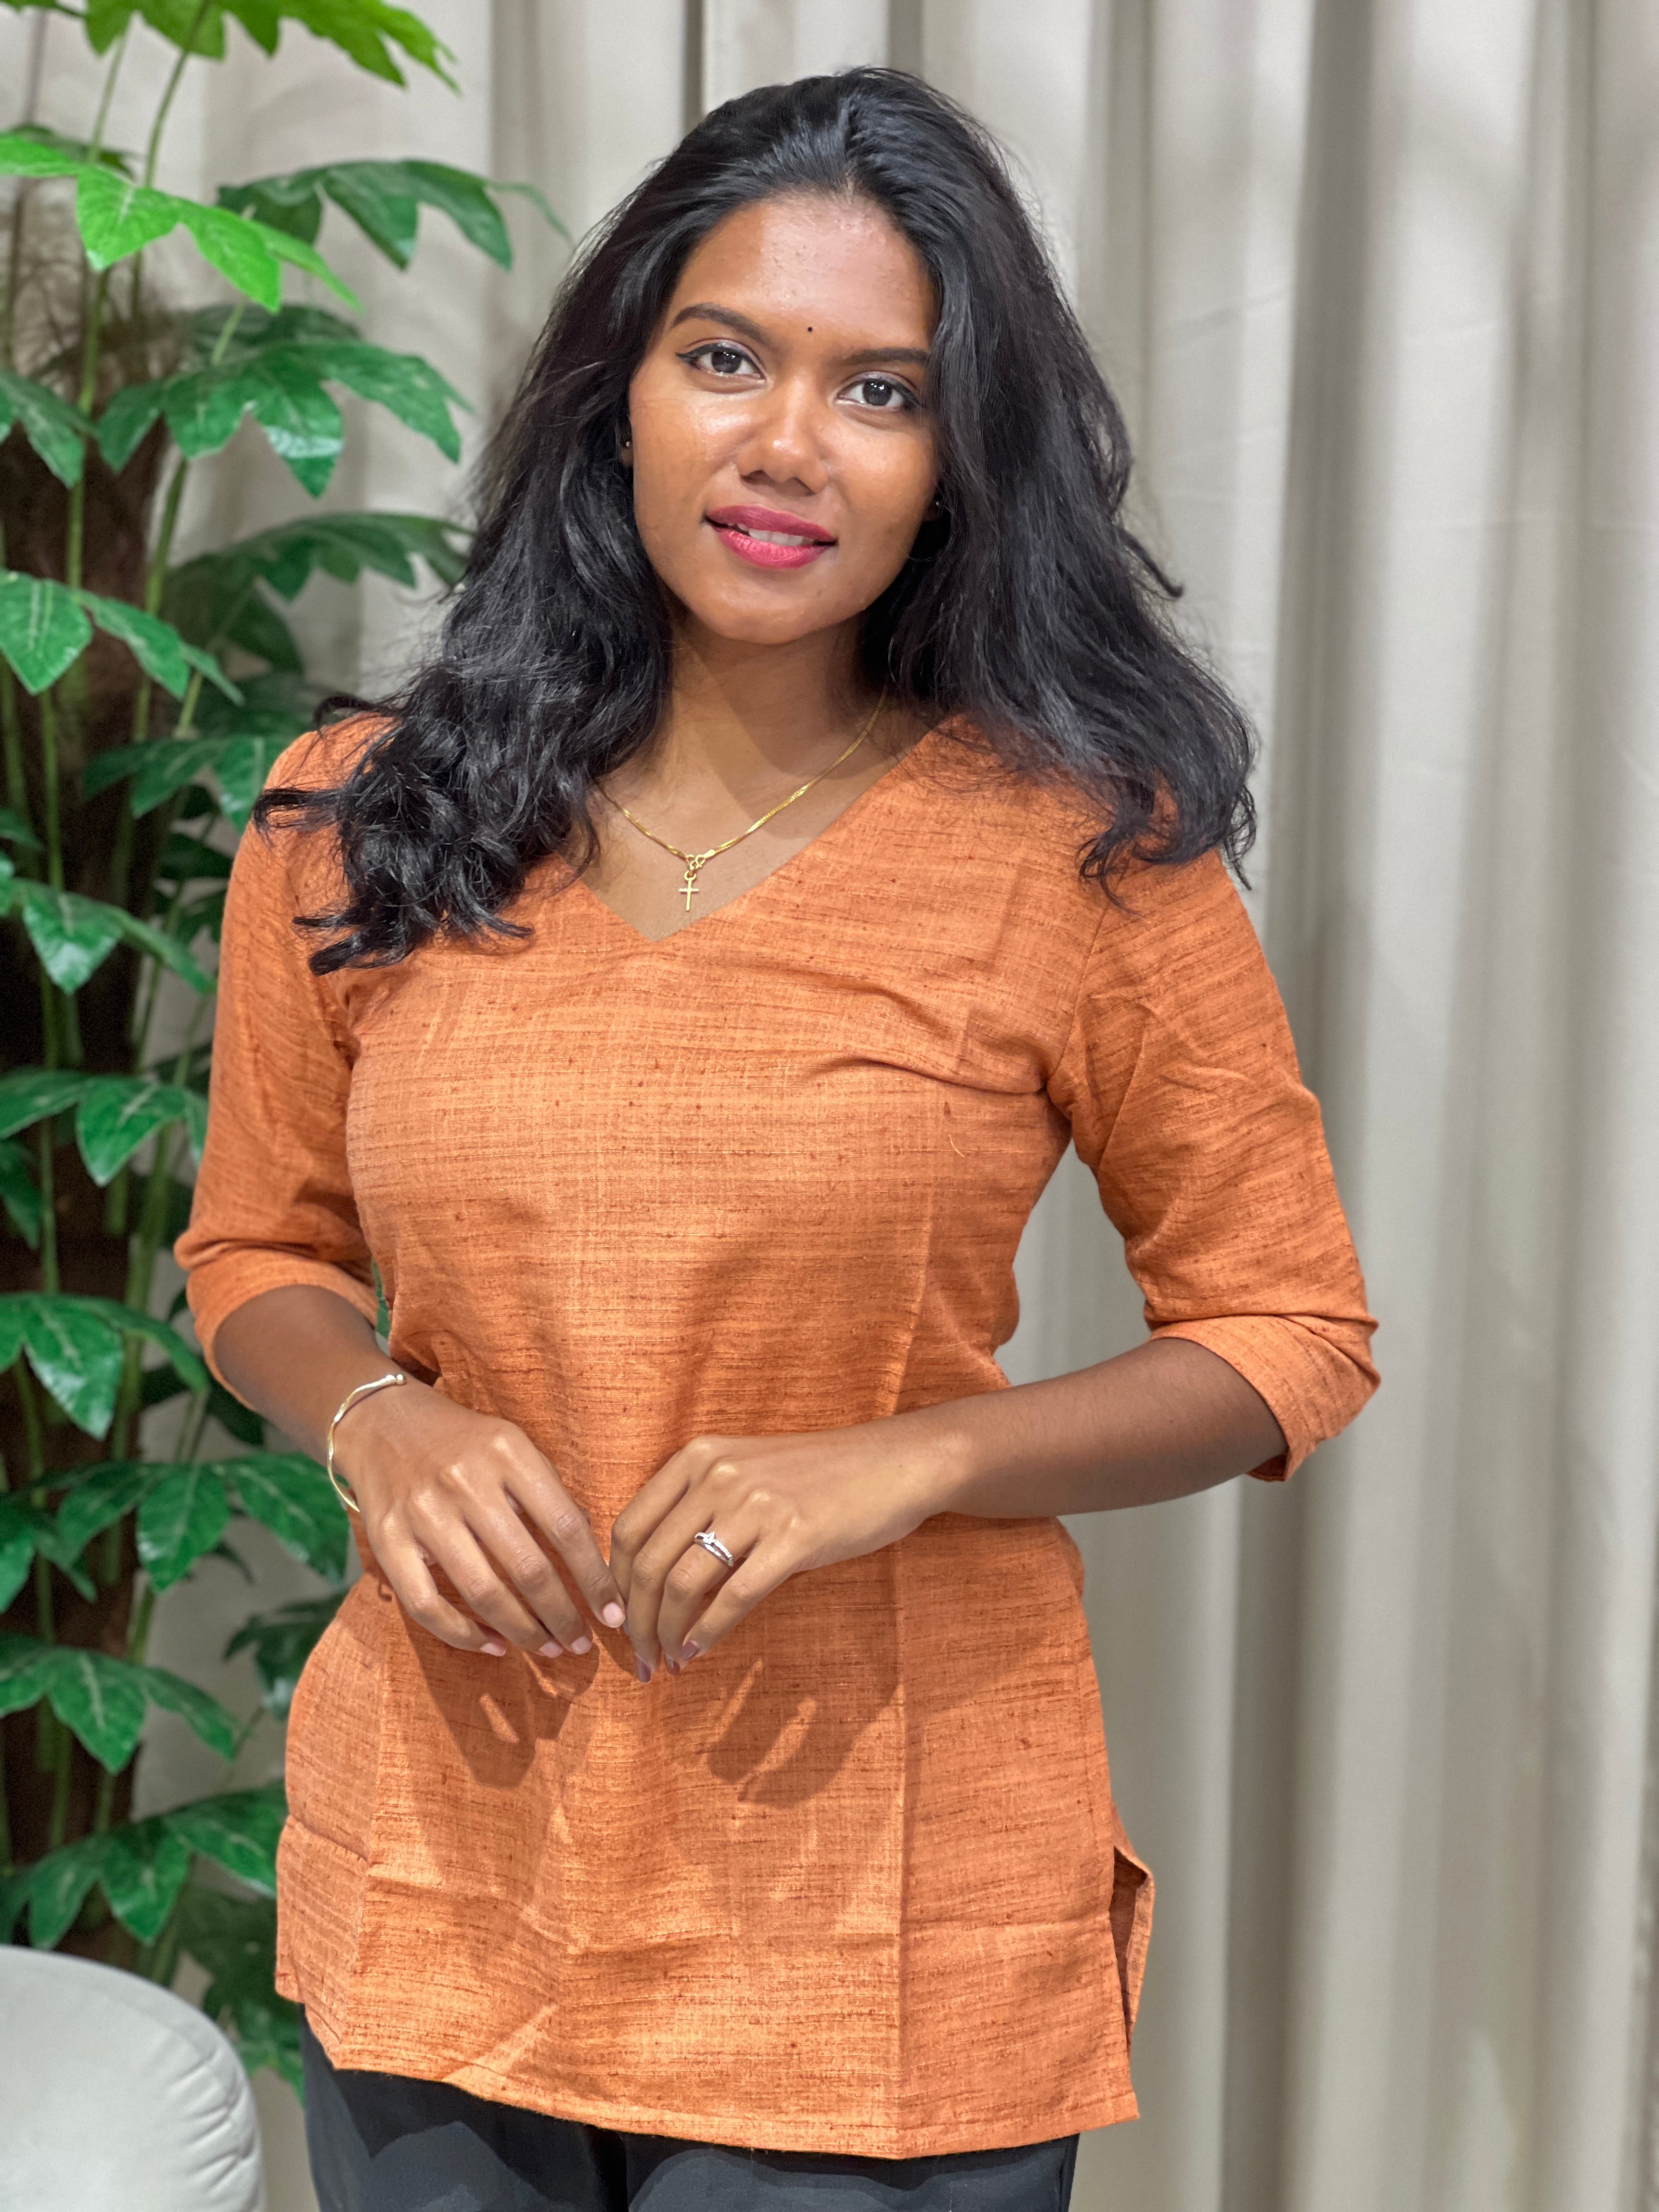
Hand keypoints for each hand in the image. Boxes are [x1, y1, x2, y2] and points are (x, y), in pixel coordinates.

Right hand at [335, 1381, 626, 1658]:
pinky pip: (426, 1605)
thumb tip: (591, 1557)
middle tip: (581, 1645)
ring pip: (482, 1592)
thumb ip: (550, 1494)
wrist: (383, 1421)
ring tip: (548, 1649)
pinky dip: (463, 1636)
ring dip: (522, 1631)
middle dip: (563, 1616)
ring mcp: (423, 1512)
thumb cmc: (464, 1443)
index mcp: (508, 1453)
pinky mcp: (387, 1539)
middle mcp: (465, 1481)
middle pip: (527, 1567)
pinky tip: (493, 1646)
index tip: (614, 1614)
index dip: (594, 1578)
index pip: (565, 1526)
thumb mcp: (514, 1447)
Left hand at [608, 1415, 957, 1676]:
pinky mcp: (794, 1536)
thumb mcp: (745, 1474)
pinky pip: (734, 1597)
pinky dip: (707, 1633)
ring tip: (667, 1662)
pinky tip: (698, 1653)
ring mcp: (756, 1504)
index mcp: (697, 1457)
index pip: (628, 1528)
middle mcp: (717, 1475)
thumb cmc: (816, 1477)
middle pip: (647, 1563)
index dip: (613, 1584)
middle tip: (639, 1658)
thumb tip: (650, 1581)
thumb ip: (697, 1509)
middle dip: (635, 1622)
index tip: (619, 1622)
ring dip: (666, 1635)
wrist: (894, 1463)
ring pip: (682, 1584)